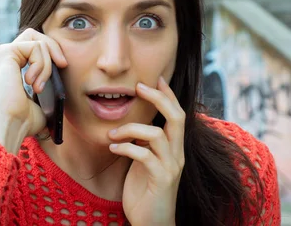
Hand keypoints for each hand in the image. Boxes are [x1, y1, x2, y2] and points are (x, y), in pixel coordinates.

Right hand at [0, 28, 67, 142]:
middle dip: (54, 48)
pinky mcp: (5, 52)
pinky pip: (35, 46)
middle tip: (62, 65)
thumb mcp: (42, 101)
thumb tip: (61, 92)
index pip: (35, 45)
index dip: (52, 51)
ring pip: (38, 41)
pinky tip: (31, 83)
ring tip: (38, 87)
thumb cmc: (23, 120)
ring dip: (46, 65)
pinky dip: (41, 64)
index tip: (63, 66)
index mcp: (12, 67)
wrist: (10, 125)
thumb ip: (48, 87)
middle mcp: (5, 57)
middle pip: (35, 34)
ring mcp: (3, 53)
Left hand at [108, 76, 184, 225]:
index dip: (168, 95)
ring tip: (113, 132)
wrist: (152, 224)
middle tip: (139, 87)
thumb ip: (144, 144)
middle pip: (177, 117)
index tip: (157, 79)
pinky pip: (144, 155)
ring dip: (131, 129)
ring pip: (157, 135)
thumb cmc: (145, 192)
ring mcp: (171, 167)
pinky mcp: (161, 179)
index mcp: (174, 148)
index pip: (177, 114)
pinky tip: (113, 147)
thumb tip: (131, 125)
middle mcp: (177, 154)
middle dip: (159, 99)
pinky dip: (126, 147)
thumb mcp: (144, 162)